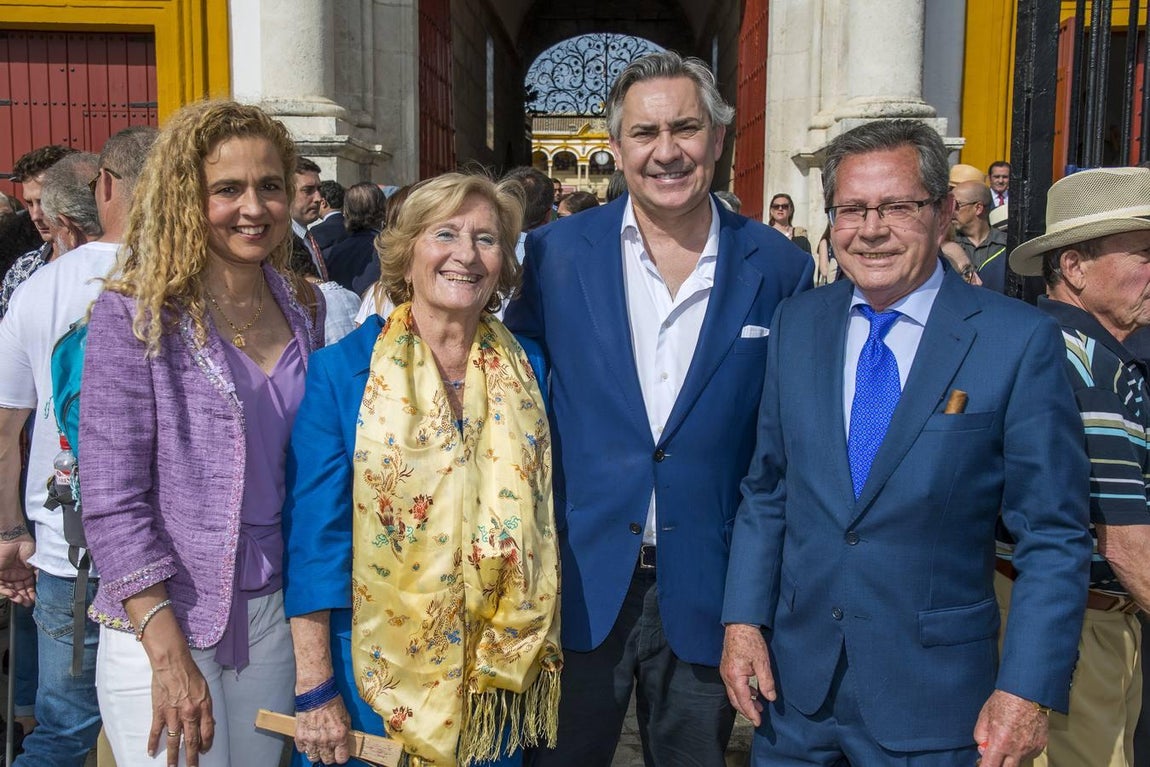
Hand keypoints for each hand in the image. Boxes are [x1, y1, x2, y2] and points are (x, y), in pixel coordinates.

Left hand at [0, 536, 35, 605]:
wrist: (13, 539)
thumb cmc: (26, 547)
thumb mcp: (36, 562)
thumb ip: (37, 573)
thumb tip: (42, 585)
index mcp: (27, 573)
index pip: (29, 586)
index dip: (32, 593)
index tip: (35, 599)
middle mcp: (17, 576)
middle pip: (20, 590)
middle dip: (24, 597)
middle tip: (27, 603)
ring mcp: (7, 576)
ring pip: (11, 590)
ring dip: (15, 596)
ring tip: (20, 600)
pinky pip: (1, 586)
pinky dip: (6, 591)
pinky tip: (12, 594)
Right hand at [147, 647, 214, 766]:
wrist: (173, 663)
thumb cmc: (191, 673)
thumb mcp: (206, 690)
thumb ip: (206, 707)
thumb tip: (209, 722)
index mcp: (203, 708)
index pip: (207, 732)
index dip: (206, 744)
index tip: (204, 751)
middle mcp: (189, 714)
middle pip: (191, 741)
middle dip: (191, 757)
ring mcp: (173, 714)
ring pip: (173, 740)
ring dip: (173, 756)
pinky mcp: (159, 712)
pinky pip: (156, 731)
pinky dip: (153, 743)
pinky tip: (151, 752)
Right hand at [295, 695, 351, 763]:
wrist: (316, 692)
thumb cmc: (331, 701)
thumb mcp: (346, 717)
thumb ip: (345, 732)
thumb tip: (345, 741)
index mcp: (339, 735)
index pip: (341, 758)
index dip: (341, 757)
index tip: (339, 754)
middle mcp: (325, 740)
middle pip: (327, 760)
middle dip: (329, 756)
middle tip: (328, 749)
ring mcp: (312, 739)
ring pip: (313, 757)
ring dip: (316, 752)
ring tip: (318, 745)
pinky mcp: (300, 736)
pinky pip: (302, 749)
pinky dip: (305, 746)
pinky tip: (309, 739)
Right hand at [720, 623, 774, 725]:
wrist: (739, 624)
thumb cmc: (750, 641)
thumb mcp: (762, 662)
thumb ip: (766, 682)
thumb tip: (771, 698)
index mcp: (735, 676)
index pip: (743, 700)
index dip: (751, 713)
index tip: (758, 722)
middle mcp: (727, 676)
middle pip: (735, 700)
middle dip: (746, 710)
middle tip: (758, 718)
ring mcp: (725, 672)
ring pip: (733, 693)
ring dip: (745, 702)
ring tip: (759, 706)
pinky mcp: (727, 667)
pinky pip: (733, 685)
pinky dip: (742, 692)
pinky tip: (753, 692)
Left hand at [972, 689, 1048, 766]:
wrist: (1028, 692)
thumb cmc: (1005, 701)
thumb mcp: (984, 716)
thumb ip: (980, 735)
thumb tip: (983, 748)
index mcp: (1001, 742)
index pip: (990, 766)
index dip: (984, 766)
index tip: (982, 764)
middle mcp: (1017, 750)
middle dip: (998, 765)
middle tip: (993, 755)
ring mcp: (1031, 749)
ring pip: (1018, 762)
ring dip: (1010, 757)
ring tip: (1007, 739)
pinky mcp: (1040, 746)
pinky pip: (1028, 755)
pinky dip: (1021, 750)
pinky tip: (1018, 737)